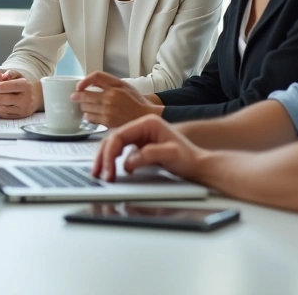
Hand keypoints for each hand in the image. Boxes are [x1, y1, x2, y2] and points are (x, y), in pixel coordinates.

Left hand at [0, 68, 36, 117]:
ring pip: (1, 108)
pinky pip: (3, 115)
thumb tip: (2, 75)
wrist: (36, 97)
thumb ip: (10, 74)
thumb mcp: (19, 76)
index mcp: (25, 85)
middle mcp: (25, 98)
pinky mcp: (19, 117)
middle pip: (2, 99)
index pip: (10, 86)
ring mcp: (22, 109)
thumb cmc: (24, 85)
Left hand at [75, 72, 161, 126]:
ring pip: (86, 107)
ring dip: (83, 107)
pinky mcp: (107, 121)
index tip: (79, 86)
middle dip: (78, 96)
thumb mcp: (125, 86)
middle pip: (86, 95)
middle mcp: (110, 96)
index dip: (84, 81)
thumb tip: (90, 82)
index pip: (95, 77)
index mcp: (116, 85)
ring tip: (84, 106)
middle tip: (74, 97)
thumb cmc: (136, 101)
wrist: (146, 117)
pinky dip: (88, 116)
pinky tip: (90, 115)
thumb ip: (109, 83)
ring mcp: (108, 110)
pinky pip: (90, 118)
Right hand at [93, 114, 207, 182]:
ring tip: (100, 173)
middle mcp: (141, 127)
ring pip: (114, 144)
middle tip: (98, 173)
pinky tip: (111, 171)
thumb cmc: (188, 158)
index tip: (107, 168)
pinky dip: (112, 161)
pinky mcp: (140, 146)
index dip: (110, 152)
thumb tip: (127, 161)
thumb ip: (148, 155)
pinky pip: (120, 151)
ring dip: (105, 159)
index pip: (120, 134)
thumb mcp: (170, 154)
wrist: (198, 165)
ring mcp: (140, 136)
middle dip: (103, 156)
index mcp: (147, 123)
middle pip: (113, 138)